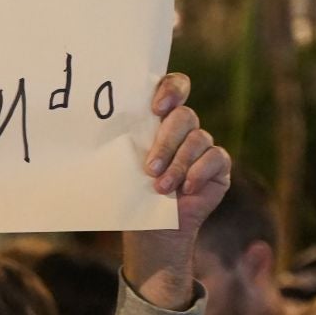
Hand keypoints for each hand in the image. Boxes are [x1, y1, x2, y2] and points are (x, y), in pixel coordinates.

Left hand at [126, 72, 230, 308]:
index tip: (156, 107)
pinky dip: (198, 173)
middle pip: (185, 116)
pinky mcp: (218, 165)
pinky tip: (185, 190)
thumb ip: (123, 144)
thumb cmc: (133, 191)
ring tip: (161, 187)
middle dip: (166, 142)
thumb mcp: (124, 166)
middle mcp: (184, 128)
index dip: (171, 89)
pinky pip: (216, 158)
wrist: (151, 227)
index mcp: (160, 118)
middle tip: (149, 167)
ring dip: (177, 165)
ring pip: (198, 139)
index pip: (174, 87)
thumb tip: (97, 130)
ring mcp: (203, 145)